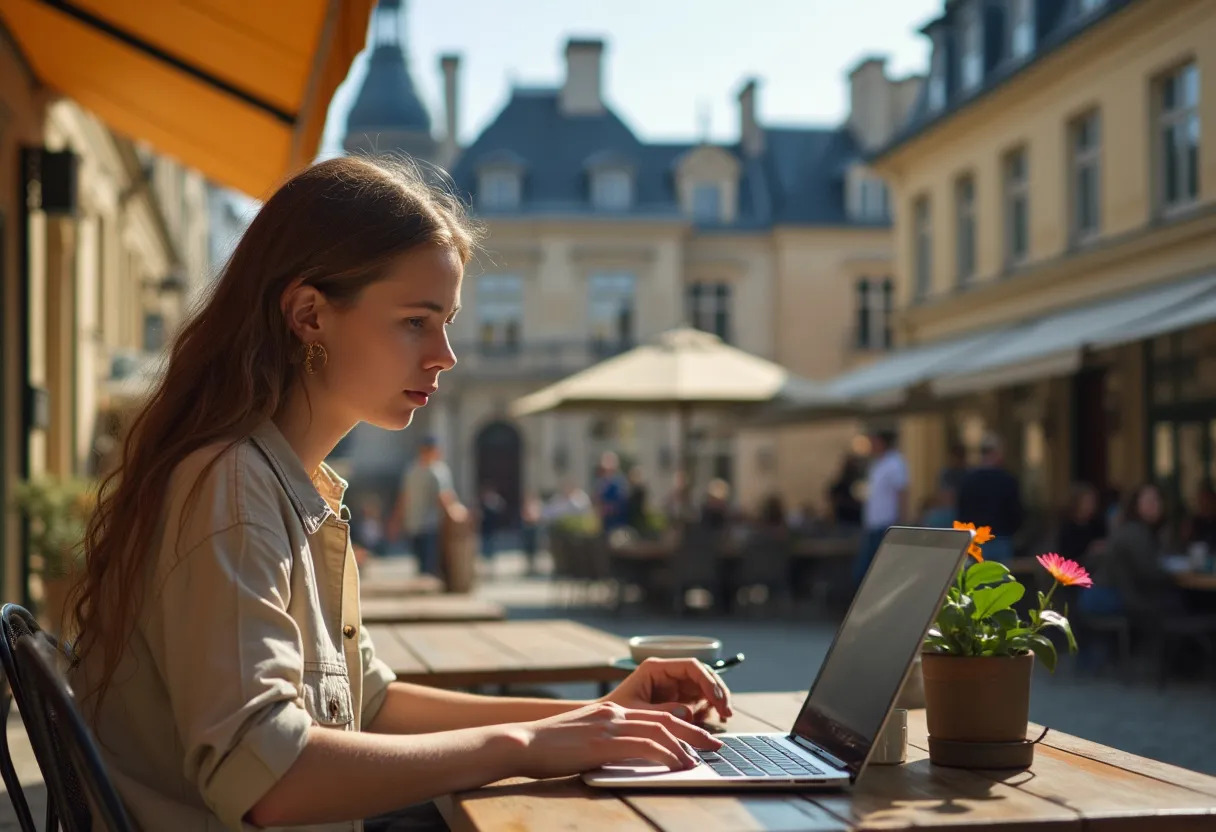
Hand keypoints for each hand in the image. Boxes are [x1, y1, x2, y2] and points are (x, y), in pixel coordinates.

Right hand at [514, 702, 721, 779]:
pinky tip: (678, 764)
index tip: (698, 739)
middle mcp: (615, 714)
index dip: (681, 726)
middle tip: (715, 745)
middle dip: (694, 733)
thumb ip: (606, 742)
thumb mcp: (583, 739)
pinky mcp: (605, 742)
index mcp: (611, 712)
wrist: (524, 742)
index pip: (655, 716)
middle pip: (665, 720)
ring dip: (685, 745)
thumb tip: (626, 755)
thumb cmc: (548, 747)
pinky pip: (646, 746)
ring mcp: (611, 726)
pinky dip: (666, 754)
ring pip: (660, 731)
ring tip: (702, 759)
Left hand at [602, 657, 732, 724]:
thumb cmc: (614, 714)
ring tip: (722, 718)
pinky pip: (700, 701)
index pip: (691, 666)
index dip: (709, 681)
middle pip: (703, 675)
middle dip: (718, 692)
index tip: (718, 700)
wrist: (604, 725)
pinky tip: (712, 721)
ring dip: (717, 701)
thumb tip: (690, 712)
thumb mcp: (637, 712)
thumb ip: (662, 712)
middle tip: (727, 712)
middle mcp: (668, 674)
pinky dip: (708, 710)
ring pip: (705, 688)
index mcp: (657, 668)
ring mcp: (674, 686)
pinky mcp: (677, 700)